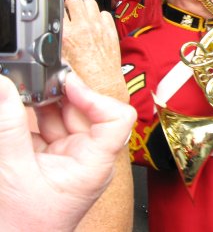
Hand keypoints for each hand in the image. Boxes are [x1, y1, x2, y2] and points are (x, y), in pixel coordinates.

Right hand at [0, 73, 135, 231]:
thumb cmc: (23, 228)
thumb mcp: (13, 172)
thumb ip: (8, 128)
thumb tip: (4, 88)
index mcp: (95, 164)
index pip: (116, 118)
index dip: (94, 97)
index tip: (67, 84)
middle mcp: (89, 158)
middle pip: (86, 112)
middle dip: (61, 95)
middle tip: (36, 80)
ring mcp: (71, 158)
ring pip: (65, 117)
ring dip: (44, 103)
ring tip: (23, 92)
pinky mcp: (53, 159)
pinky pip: (48, 129)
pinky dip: (33, 118)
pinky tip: (18, 110)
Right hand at [62, 0, 127, 102]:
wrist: (102, 87)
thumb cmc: (82, 79)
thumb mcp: (56, 61)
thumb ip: (52, 43)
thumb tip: (46, 34)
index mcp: (67, 35)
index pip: (56, 9)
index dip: (55, 12)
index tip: (56, 16)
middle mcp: (84, 28)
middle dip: (71, 5)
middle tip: (70, 14)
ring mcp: (99, 28)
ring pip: (91, 2)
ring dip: (86, 8)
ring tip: (83, 17)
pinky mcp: (111, 31)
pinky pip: (105, 13)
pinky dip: (100, 17)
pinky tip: (96, 25)